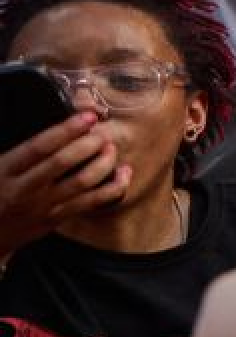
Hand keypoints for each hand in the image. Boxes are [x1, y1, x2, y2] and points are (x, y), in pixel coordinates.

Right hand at [0, 112, 128, 256]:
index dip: (66, 129)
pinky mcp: (56, 219)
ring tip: (111, 149)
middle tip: (102, 133)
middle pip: (63, 162)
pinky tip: (123, 174)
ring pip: (82, 182)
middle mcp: (25, 188)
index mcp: (6, 170)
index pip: (39, 146)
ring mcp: (42, 206)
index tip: (86, 117)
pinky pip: (91, 203)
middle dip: (88, 144)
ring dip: (103, 163)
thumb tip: (54, 129)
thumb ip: (19, 151)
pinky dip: (112, 187)